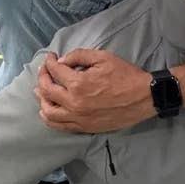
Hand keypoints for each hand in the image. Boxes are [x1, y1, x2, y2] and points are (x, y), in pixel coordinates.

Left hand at [35, 49, 153, 132]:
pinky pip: (60, 126)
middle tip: (45, 70)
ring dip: (42, 100)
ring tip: (41, 91)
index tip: (51, 57)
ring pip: (49, 113)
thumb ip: (79, 56)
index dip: (49, 62)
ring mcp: (78, 118)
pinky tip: (48, 112)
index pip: (54, 71)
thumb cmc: (125, 75)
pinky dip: (50, 118)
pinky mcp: (85, 127)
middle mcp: (74, 103)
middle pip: (47, 91)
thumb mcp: (103, 57)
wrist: (144, 98)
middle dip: (43, 77)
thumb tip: (62, 61)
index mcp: (78, 83)